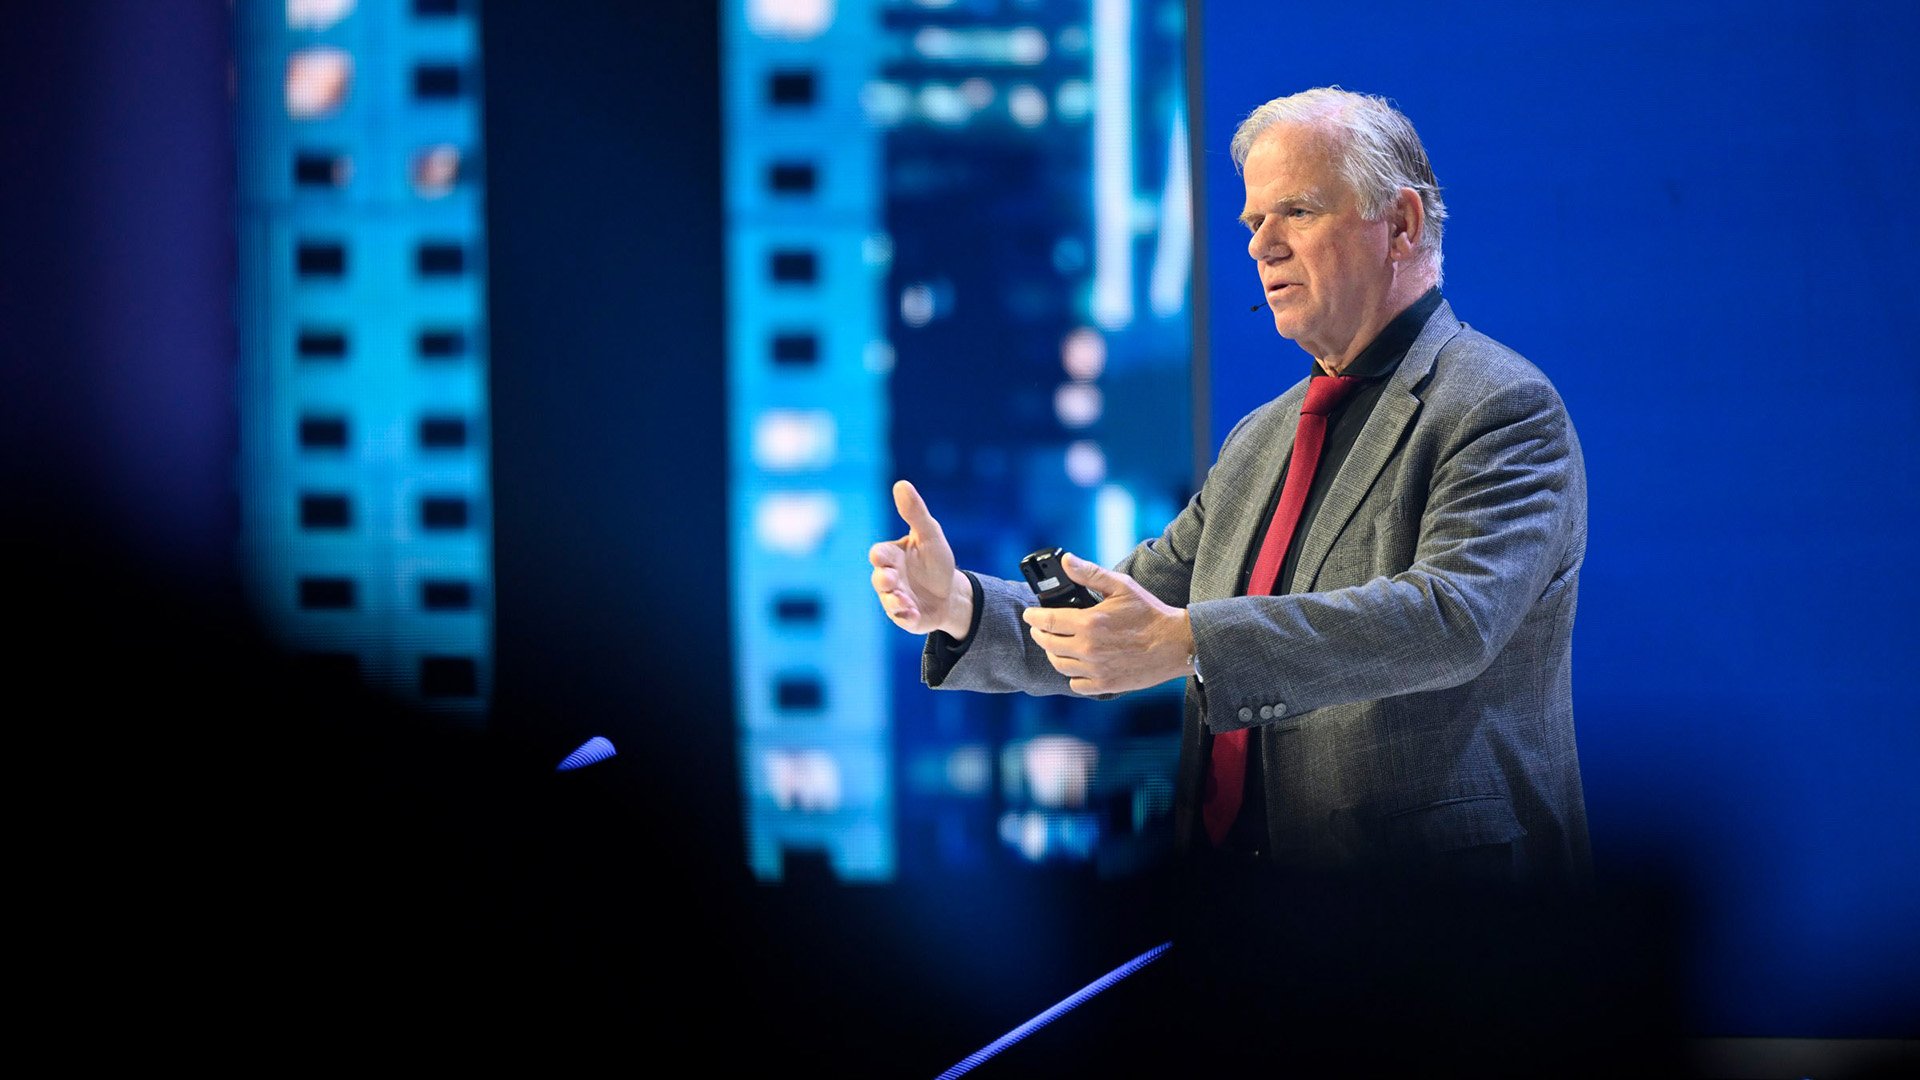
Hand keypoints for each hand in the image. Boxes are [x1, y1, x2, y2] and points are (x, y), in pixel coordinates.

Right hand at [869, 480, 972, 638]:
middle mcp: (890, 578)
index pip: (880, 554)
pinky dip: (906, 617)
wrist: (952, 593)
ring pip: (888, 601)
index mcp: (893, 557)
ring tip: (905, 601)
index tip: (882, 557)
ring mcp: (896, 599)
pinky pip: (902, 619)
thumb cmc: (936, 562)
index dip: (880, 556)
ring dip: (894, 601)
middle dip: (884, 580)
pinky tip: (913, 614)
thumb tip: (901, 484)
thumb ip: (915, 512)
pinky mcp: (906, 617)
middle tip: (891, 579)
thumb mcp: (930, 535)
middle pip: (879, 579)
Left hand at [1021, 553, 1193, 695]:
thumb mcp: (1122, 586)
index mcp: (1089, 623)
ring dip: (1054, 654)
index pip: (1048, 621)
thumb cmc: (1150, 614)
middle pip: (1048, 644)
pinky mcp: (1105, 685)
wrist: (1176, 645)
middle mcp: (1088, 649)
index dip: (1034, 617)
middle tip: (1040, 629)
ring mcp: (1095, 670)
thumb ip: (1091, 574)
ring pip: (1059, 665)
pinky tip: (1077, 665)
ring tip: (1057, 645)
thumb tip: (1066, 560)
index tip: (1029, 614)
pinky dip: (1073, 675)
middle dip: (1040, 634)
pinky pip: (1076, 684)